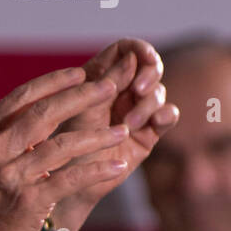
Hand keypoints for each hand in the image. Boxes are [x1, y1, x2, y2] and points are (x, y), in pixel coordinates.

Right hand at [0, 67, 130, 230]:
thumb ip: (6, 139)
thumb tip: (39, 114)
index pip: (22, 98)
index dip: (54, 82)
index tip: (81, 73)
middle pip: (44, 113)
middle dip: (81, 96)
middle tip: (110, 85)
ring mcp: (10, 176)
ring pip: (62, 145)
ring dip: (97, 135)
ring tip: (123, 129)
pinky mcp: (28, 202)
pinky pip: (71, 178)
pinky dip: (97, 170)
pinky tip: (117, 166)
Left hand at [49, 39, 179, 230]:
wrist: (67, 182)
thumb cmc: (62, 143)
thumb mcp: (81, 107)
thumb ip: (107, 82)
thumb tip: (132, 57)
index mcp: (99, 76)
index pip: (126, 50)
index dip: (139, 48)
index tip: (144, 56)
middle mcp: (120, 90)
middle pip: (149, 66)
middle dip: (149, 73)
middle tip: (139, 89)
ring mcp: (135, 110)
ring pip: (158, 91)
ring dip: (149, 102)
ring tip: (130, 123)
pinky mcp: (148, 132)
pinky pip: (168, 115)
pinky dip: (164, 115)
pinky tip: (153, 124)